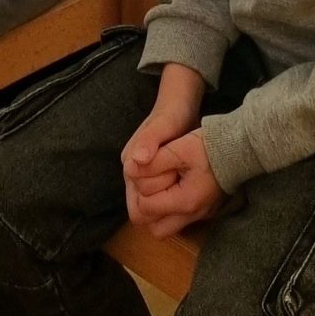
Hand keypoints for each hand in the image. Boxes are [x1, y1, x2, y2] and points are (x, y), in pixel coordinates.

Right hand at [122, 65, 204, 209]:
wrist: (178, 106)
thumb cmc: (171, 115)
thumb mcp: (164, 125)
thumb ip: (149, 140)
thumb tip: (137, 160)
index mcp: (130, 163)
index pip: (138, 204)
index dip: (158, 199)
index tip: (176, 178)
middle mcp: (131, 173)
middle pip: (141, 208)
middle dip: (162, 203)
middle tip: (182, 182)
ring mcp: (140, 175)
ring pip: (150, 205)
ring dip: (167, 201)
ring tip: (184, 184)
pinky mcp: (151, 175)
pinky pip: (157, 198)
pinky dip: (169, 198)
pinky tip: (183, 188)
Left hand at [127, 127, 222, 237]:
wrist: (239, 147)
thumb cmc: (209, 146)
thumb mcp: (179, 148)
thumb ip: (154, 162)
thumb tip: (130, 169)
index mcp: (185, 201)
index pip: (146, 208)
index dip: (140, 189)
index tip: (147, 172)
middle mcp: (193, 214)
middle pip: (155, 229)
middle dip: (147, 210)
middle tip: (149, 187)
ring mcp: (201, 215)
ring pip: (168, 228)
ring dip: (159, 212)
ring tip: (160, 187)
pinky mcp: (205, 211)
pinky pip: (180, 220)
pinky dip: (171, 209)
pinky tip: (173, 187)